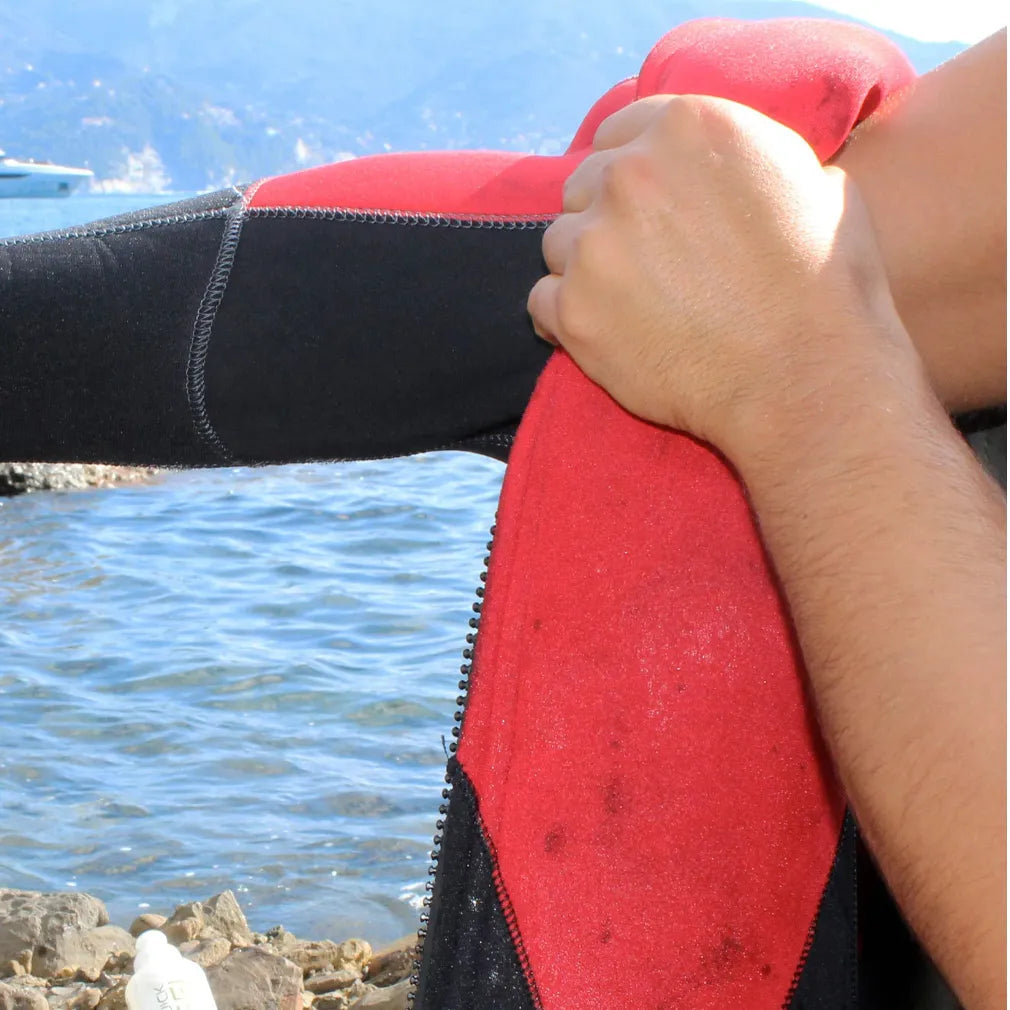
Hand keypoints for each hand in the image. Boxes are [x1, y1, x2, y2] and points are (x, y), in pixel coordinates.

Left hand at [527, 94, 913, 453]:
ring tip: (634, 306)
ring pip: (559, 245)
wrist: (804, 376)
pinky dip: (566, 319)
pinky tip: (608, 335)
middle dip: (607, 220)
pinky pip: (542, 303)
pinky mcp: (574, 311)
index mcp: (687, 127)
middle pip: (583, 187)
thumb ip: (748, 157)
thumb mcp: (812, 181)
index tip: (643, 203)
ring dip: (586, 270)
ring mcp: (594, 244)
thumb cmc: (824, 286)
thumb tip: (729, 168)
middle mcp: (630, 175)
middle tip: (646, 263)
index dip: (630, 169)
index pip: (620, 131)